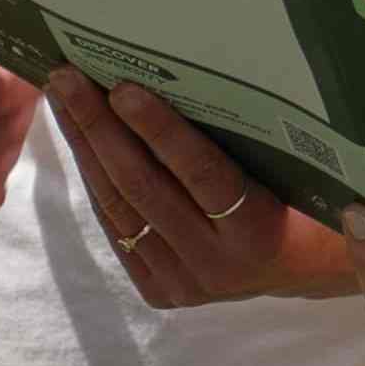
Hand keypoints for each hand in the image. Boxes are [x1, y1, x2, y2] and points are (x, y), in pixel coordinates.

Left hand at [51, 77, 361, 306]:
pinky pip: (116, 228)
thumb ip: (240, 140)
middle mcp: (217, 263)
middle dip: (99, 128)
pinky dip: (96, 181)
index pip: (202, 173)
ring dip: (86, 149)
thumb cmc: (298, 194)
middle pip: (144, 188)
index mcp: (258, 230)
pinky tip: (80, 142)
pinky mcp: (159, 291)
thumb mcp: (284, 167)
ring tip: (63, 101)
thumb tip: (174, 74)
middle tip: (68, 80)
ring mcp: (183, 283)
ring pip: (119, 208)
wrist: (301, 264)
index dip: (160, 129)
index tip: (123, 87)